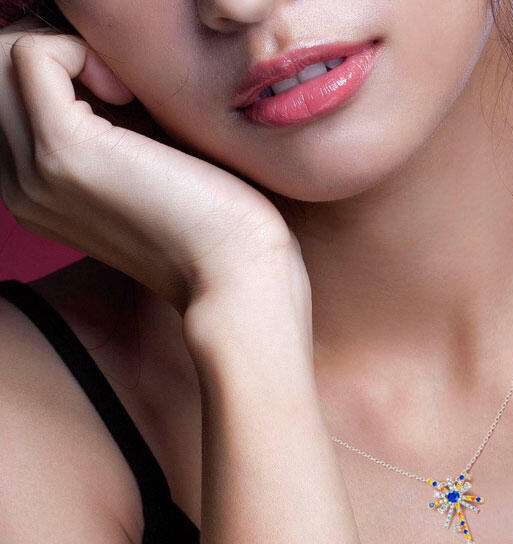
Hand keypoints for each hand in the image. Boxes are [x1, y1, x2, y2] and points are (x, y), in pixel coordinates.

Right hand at [0, 16, 305, 314]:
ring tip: (128, 93)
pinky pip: (32, 55)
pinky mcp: (64, 150)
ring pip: (5, 59)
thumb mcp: (144, 166)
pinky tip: (129, 94)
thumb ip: (108, 125)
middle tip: (124, 85)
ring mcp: (36, 171)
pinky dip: (79, 50)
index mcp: (36, 195)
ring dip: (68, 52)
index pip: (7, 99)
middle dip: (58, 53)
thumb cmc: (212, 220)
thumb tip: (98, 63)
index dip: (59, 73)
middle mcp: (21, 188)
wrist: (236, 271)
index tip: (122, 95)